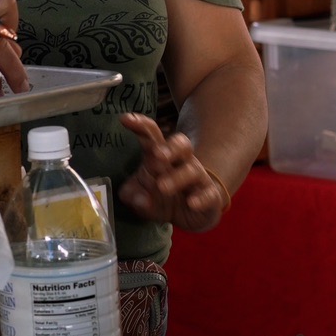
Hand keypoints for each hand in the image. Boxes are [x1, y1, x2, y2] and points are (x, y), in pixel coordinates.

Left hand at [117, 114, 227, 232]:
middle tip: (156, 154)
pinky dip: (201, 198)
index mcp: (160, 156)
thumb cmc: (161, 197)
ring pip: (192, 170)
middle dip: (171, 147)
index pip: (152, 136)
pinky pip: (209, 194)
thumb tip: (140, 200)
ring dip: (178, 178)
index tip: (125, 119)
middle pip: (182, 144)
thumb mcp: (140, 197)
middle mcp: (181, 162)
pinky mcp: (210, 196)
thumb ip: (132, 195)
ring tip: (162, 187)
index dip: (141, 125)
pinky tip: (191, 203)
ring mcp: (198, 178)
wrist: (190, 215)